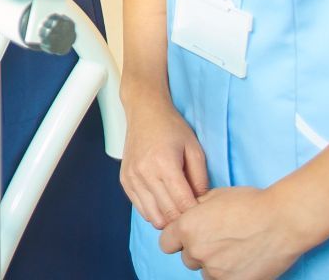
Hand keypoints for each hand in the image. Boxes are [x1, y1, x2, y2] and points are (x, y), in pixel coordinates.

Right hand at [120, 92, 208, 228]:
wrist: (144, 111)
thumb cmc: (172, 127)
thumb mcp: (195, 149)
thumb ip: (201, 179)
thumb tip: (201, 204)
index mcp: (164, 164)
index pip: (183, 205)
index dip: (197, 214)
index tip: (204, 212)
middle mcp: (145, 173)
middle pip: (168, 214)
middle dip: (183, 219)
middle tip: (193, 212)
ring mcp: (132, 177)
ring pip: (153, 217)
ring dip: (167, 218)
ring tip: (177, 208)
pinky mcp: (125, 180)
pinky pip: (140, 208)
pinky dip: (154, 211)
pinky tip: (162, 201)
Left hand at [159, 187, 303, 278]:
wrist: (280, 220)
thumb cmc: (248, 203)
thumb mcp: (212, 196)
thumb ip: (193, 210)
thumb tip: (186, 216)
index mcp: (187, 227)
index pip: (166, 243)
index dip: (175, 239)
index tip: (187, 237)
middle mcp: (197, 250)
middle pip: (187, 258)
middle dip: (198, 250)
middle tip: (217, 240)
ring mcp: (216, 270)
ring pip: (205, 272)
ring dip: (213, 264)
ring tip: (232, 250)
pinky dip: (229, 275)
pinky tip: (241, 261)